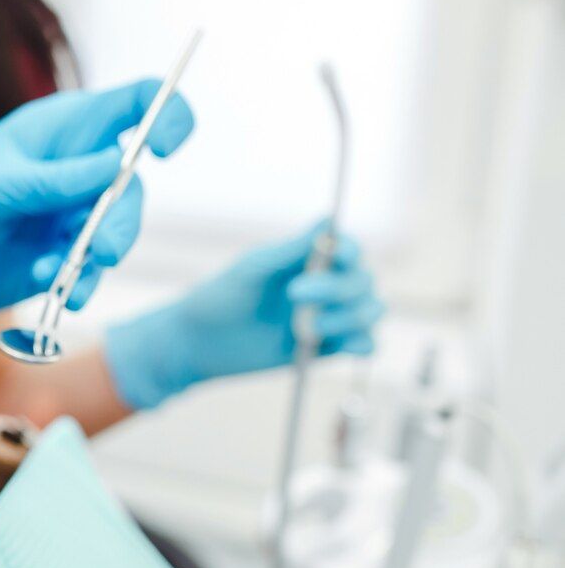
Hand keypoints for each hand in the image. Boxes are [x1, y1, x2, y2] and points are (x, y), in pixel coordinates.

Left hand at [0, 81, 193, 317]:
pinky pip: (91, 269)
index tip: (165, 148)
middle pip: (132, 183)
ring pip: (116, 230)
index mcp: (64, 129)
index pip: (136, 104)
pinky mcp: (63, 254)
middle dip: (122, 219)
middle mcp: (78, 167)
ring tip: (65, 277)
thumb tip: (117, 164)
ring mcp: (72, 212)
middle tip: (103, 251)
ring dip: (100, 256)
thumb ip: (54, 180)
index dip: (165, 115)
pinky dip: (78, 281)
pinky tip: (49, 288)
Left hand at [103, 221, 382, 409]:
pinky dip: (363, 344)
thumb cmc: (219, 298)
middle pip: (362, 280)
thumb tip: (328, 219)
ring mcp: (327, 316)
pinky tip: (347, 345)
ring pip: (369, 310)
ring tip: (308, 328)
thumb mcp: (252, 270)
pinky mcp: (326, 348)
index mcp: (307, 261)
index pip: (348, 250)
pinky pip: (363, 344)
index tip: (338, 256)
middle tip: (295, 294)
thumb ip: (291, 250)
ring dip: (349, 317)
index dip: (350, 251)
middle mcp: (323, 286)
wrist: (199, 344)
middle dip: (337, 288)